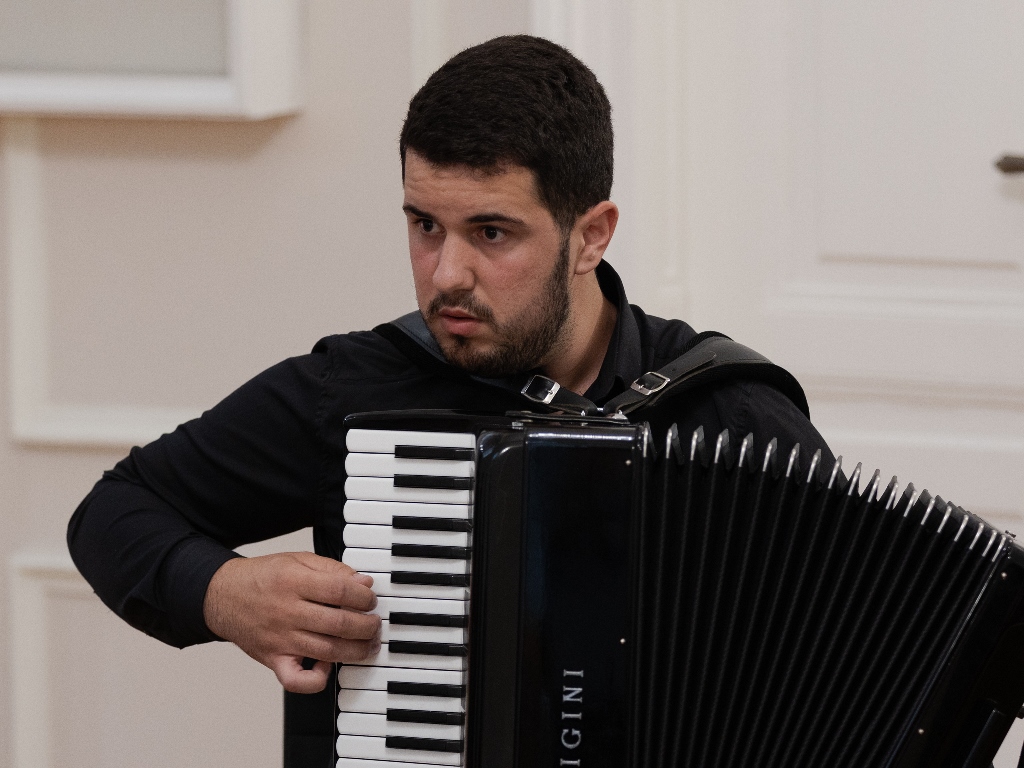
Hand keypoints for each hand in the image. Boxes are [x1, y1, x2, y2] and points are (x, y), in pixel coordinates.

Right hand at [203, 551, 380, 693]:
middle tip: (375, 624)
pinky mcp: (273, 659)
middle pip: (338, 623)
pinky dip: (317, 680)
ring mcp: (280, 639)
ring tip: (368, 645)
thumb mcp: (297, 559)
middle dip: (367, 626)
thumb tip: (363, 583)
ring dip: (356, 651)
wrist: (222, 596)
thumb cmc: (263, 577)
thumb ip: (332, 569)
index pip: (339, 590)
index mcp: (294, 581)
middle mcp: (287, 611)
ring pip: (327, 651)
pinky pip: (296, 680)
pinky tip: (329, 666)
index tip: (370, 599)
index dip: (363, 596)